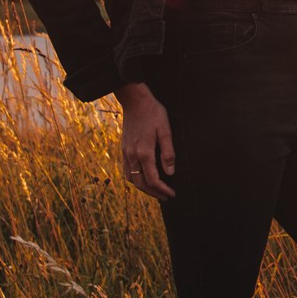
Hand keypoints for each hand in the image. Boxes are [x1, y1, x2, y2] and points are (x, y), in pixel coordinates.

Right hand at [118, 81, 175, 199]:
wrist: (134, 100)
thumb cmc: (153, 113)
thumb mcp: (165, 130)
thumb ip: (168, 152)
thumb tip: (170, 172)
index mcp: (144, 152)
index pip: (153, 179)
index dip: (163, 189)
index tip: (172, 194)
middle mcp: (132, 155)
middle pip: (141, 183)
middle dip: (154, 193)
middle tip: (166, 197)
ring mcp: (126, 153)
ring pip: (132, 179)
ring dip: (144, 188)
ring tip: (156, 191)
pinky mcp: (124, 149)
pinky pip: (127, 171)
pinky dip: (135, 179)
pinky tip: (143, 178)